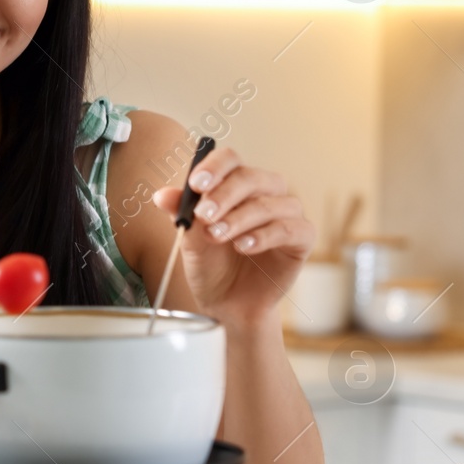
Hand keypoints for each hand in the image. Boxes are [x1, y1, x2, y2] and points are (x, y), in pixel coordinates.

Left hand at [152, 146, 313, 326]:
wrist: (227, 303)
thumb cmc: (211, 264)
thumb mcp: (189, 239)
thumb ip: (181, 214)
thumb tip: (161, 195)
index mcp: (236, 184)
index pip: (230, 160)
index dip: (214, 168)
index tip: (195, 185)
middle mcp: (265, 192)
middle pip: (250, 177)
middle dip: (223, 196)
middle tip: (203, 216)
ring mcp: (286, 213)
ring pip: (269, 204)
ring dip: (239, 219)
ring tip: (217, 236)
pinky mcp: (302, 239)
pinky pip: (290, 228)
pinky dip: (264, 236)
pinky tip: (243, 247)